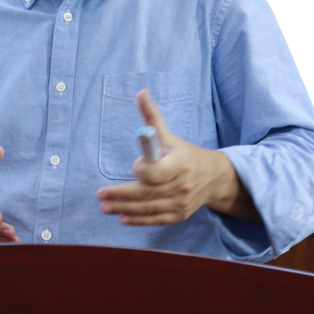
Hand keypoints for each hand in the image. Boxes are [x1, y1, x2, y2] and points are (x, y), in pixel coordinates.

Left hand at [96, 90, 259, 225]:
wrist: (213, 177)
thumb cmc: (185, 154)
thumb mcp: (170, 135)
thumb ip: (152, 117)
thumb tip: (141, 93)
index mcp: (179, 164)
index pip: (156, 172)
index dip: (142, 170)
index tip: (135, 166)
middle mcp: (181, 186)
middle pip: (147, 193)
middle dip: (121, 195)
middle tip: (101, 195)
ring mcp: (180, 203)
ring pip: (148, 208)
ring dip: (124, 209)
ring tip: (105, 207)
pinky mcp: (178, 215)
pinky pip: (156, 219)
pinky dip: (139, 220)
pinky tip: (123, 218)